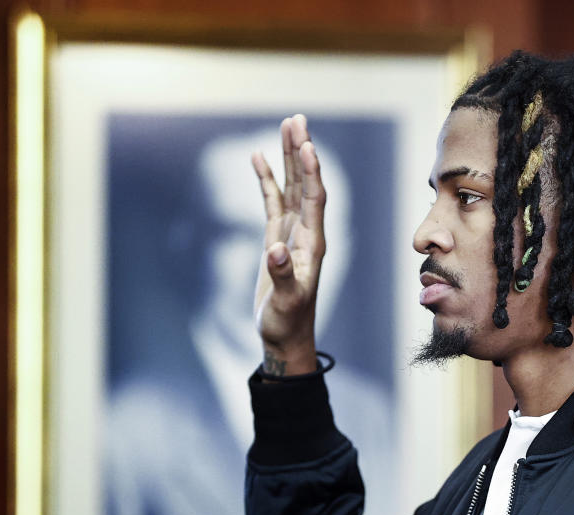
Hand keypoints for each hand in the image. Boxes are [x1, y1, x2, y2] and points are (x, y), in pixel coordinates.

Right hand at [251, 114, 324, 374]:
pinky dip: (267, 179)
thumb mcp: (284, 301)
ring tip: (285, 125)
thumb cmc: (287, 321)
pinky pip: (273, 201)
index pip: (315, 199)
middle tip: (296, 120)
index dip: (312, 172)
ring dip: (288, 158)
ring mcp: (292, 233)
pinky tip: (258, 158)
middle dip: (301, 151)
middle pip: (306, 183)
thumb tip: (274, 249)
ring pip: (292, 187)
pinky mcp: (277, 239)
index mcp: (313, 244)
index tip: (307, 144)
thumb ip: (281, 275)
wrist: (285, 335)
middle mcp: (307, 233)